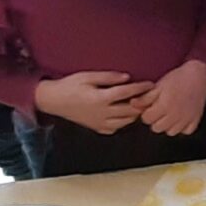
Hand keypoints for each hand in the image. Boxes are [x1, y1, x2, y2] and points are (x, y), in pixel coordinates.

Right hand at [35, 72, 155, 134]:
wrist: (54, 101)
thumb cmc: (70, 85)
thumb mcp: (88, 76)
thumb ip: (108, 77)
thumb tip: (127, 78)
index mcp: (100, 99)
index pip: (126, 93)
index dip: (141, 88)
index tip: (151, 84)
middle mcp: (102, 113)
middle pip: (130, 110)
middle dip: (142, 103)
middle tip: (151, 96)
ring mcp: (99, 123)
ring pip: (125, 122)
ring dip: (134, 114)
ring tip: (140, 104)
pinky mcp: (96, 128)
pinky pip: (115, 129)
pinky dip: (123, 122)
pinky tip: (124, 114)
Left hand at [130, 61, 205, 135]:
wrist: (198, 74)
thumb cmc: (177, 78)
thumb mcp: (158, 85)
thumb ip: (145, 97)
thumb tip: (132, 104)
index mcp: (164, 106)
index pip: (147, 119)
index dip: (146, 112)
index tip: (150, 107)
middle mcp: (175, 115)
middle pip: (157, 128)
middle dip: (155, 120)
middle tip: (159, 110)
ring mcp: (186, 119)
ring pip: (171, 132)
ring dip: (167, 125)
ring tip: (169, 114)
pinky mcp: (195, 120)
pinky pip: (186, 131)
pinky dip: (182, 127)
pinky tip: (180, 118)